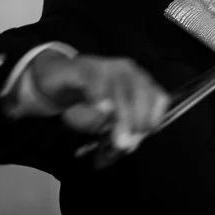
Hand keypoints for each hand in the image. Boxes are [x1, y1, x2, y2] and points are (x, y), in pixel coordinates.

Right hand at [27, 50, 169, 151]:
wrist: (54, 81)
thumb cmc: (85, 102)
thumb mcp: (103, 123)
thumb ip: (115, 135)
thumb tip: (126, 148)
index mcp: (139, 83)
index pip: (159, 98)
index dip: (154, 117)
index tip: (143, 135)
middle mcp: (129, 72)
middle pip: (142, 94)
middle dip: (136, 120)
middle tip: (124, 143)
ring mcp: (107, 66)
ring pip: (122, 88)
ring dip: (122, 114)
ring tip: (115, 136)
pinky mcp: (84, 68)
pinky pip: (96, 79)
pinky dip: (101, 94)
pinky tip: (101, 109)